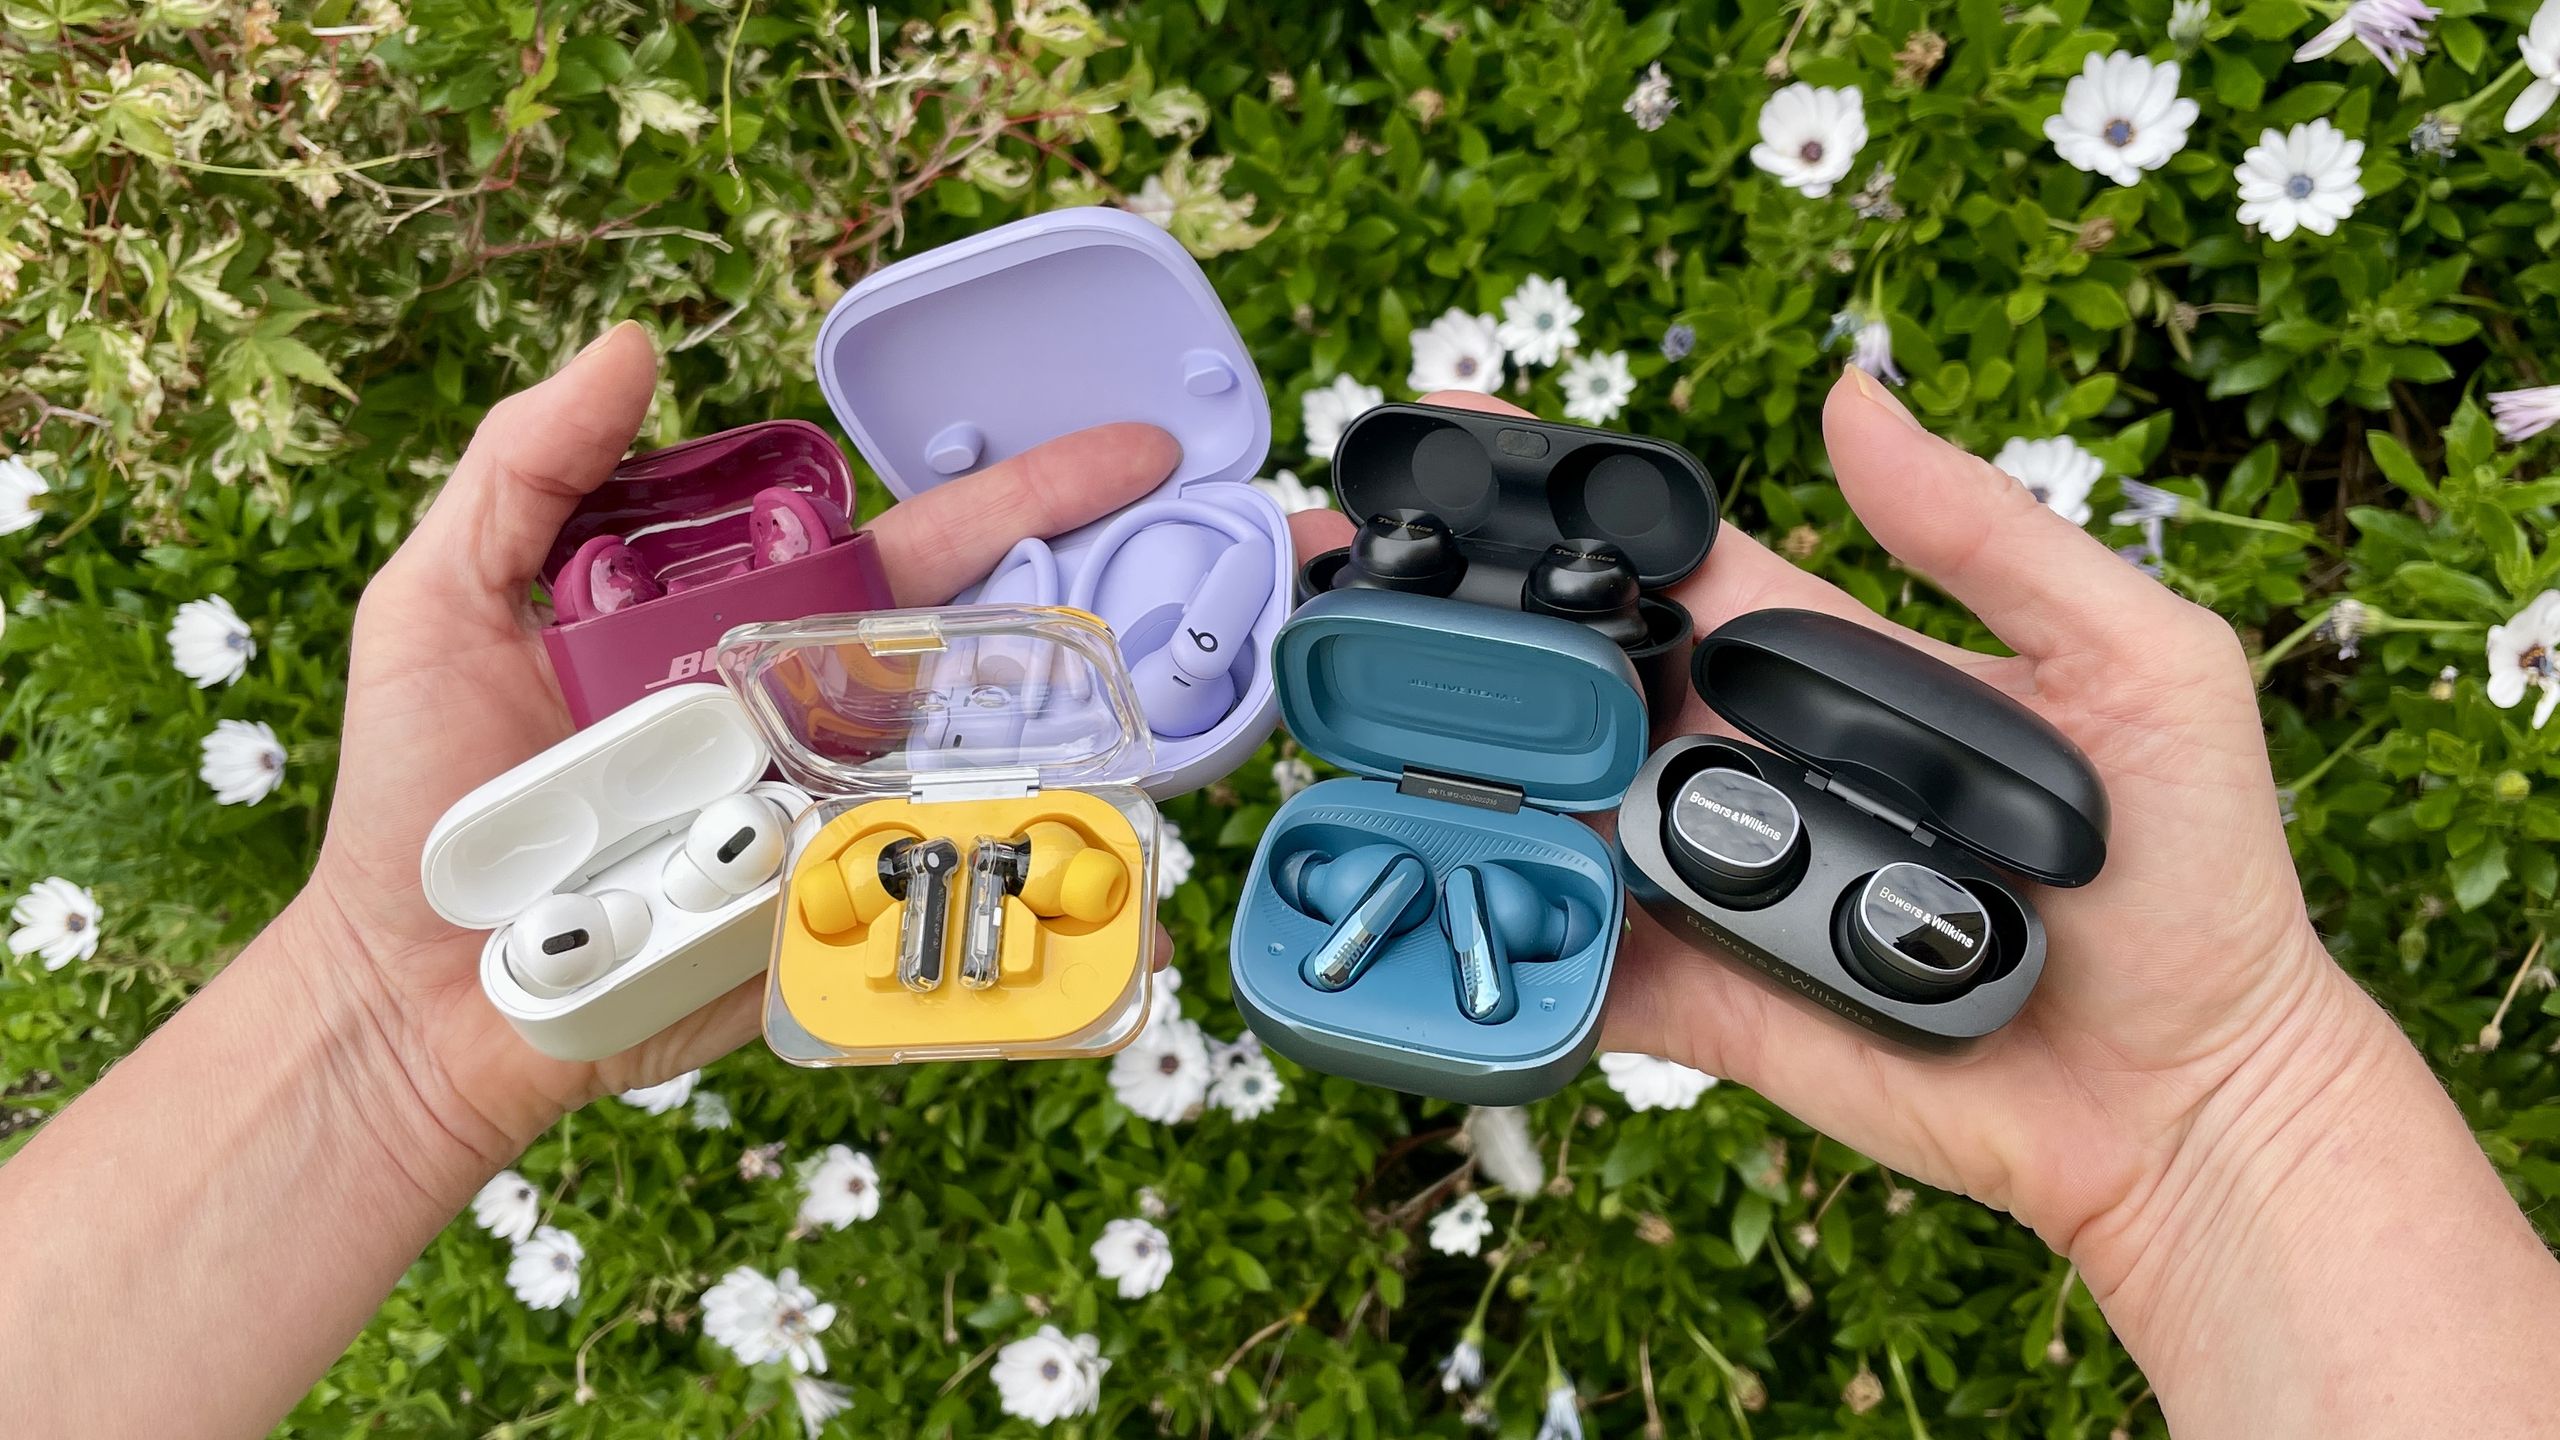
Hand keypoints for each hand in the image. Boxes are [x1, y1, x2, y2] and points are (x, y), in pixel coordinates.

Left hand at [300, 323, 1183, 1158]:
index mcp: (759, 635)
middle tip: (1260, 562)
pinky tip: (1139, 912)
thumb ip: (527, 469)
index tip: (1137, 451)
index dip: (1032, 499)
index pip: (922, 552)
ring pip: (1006, 787)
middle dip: (1133, 613)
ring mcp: (839, 837)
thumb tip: (631, 345)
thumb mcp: (441, 604)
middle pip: (1001, 662)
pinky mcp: (837, 939)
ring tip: (1237, 719)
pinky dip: (1050, 917)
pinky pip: (954, 918)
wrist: (408, 999)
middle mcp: (820, 729)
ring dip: (1122, 760)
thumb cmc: (422, 804)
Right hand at [1288, 373, 2329, 1272]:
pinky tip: (1398, 896)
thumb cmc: (2192, 878)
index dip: (1548, 497)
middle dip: (1442, 629)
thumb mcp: (2138, 667)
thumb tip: (1850, 396)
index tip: (1437, 437)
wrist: (2189, 1101)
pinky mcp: (1699, 1003)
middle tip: (1317, 587)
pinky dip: (1493, 937)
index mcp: (1819, 662)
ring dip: (1437, 776)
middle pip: (1564, 681)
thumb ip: (1992, 540)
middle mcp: (1742, 763)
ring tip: (1323, 729)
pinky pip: (1573, 965)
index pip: (1655, 558)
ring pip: (1544, 817)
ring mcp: (1710, 885)